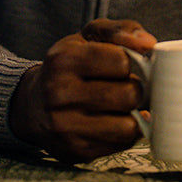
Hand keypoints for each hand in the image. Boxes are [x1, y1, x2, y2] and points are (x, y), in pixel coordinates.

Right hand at [9, 18, 155, 162]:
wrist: (33, 104)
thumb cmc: (69, 66)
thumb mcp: (89, 36)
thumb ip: (121, 30)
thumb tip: (149, 43)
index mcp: (65, 59)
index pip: (122, 62)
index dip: (132, 63)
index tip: (126, 65)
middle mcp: (60, 93)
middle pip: (129, 95)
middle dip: (136, 89)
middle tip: (129, 86)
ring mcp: (65, 126)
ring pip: (128, 126)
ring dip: (133, 114)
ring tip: (123, 105)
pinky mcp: (75, 151)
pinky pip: (120, 145)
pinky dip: (125, 132)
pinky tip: (114, 121)